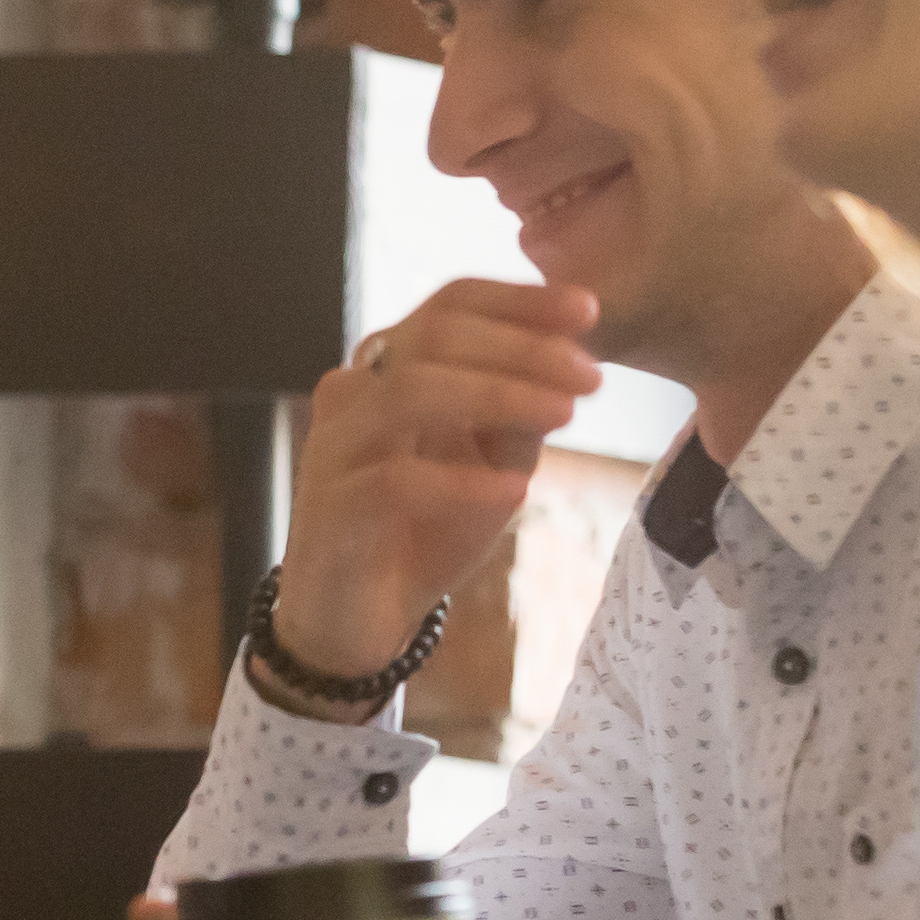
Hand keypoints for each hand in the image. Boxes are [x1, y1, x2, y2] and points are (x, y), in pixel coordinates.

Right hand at [266, 277, 602, 681]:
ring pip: (411, 390)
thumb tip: (572, 360)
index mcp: (389, 369)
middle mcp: (353, 392)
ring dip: (498, 395)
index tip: (589, 310)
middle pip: (434, 334)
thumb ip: (519, 413)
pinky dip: (463, 483)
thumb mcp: (489, 463)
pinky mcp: (329, 508)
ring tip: (565, 416)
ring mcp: (334, 446)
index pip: (450, 304)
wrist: (357, 619)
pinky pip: (396, 480)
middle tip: (590, 375)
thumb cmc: (423, 530)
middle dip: (522, 347)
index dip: (520, 299)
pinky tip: (515, 492)